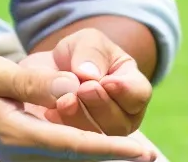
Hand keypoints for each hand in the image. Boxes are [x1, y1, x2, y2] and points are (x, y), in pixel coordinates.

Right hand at [0, 53, 156, 161]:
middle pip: (78, 158)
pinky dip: (91, 152)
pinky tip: (114, 148)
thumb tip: (70, 88)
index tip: (137, 151)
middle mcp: (23, 152)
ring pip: (74, 159)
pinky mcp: (29, 150)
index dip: (107, 149)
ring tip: (144, 155)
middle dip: (114, 156)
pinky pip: (66, 155)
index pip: (71, 145)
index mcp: (16, 133)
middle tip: (153, 157)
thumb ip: (32, 84)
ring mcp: (25, 155)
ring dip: (104, 154)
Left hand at [20, 29, 153, 136]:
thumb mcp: (86, 42)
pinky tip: (50, 112)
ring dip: (80, 118)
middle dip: (100, 104)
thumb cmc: (77, 55)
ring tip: (64, 100)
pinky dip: (62, 128)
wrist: (48, 72)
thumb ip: (90, 52)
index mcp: (132, 86)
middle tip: (82, 89)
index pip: (139, 93)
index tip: (105, 81)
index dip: (125, 90)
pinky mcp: (78, 145)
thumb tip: (89, 73)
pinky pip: (74, 144)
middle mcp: (123, 116)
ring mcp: (101, 135)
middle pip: (120, 121)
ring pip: (98, 137)